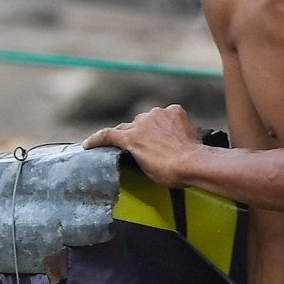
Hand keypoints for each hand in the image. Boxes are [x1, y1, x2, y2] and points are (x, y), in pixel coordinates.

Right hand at [81, 104, 201, 187]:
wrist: (194, 163)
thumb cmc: (171, 172)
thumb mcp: (145, 169)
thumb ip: (137, 155)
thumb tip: (139, 153)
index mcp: (131, 138)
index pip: (107, 135)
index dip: (96, 139)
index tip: (89, 143)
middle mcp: (142, 122)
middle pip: (132, 126)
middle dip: (135, 135)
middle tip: (144, 146)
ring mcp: (159, 114)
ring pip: (150, 119)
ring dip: (153, 128)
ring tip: (165, 143)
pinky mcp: (174, 111)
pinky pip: (167, 115)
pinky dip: (169, 123)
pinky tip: (176, 134)